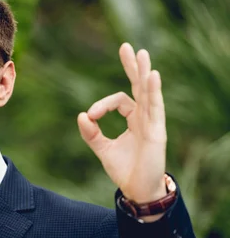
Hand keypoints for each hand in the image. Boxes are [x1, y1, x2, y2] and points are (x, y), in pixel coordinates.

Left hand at [77, 43, 166, 203]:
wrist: (137, 190)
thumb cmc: (124, 170)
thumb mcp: (102, 149)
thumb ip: (91, 133)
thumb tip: (81, 115)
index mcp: (133, 120)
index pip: (119, 101)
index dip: (102, 105)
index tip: (90, 116)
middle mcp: (144, 118)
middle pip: (139, 87)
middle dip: (132, 67)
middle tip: (126, 47)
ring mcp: (152, 123)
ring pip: (148, 93)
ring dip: (144, 73)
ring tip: (142, 54)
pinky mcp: (156, 132)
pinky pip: (155, 107)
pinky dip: (153, 91)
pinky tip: (152, 75)